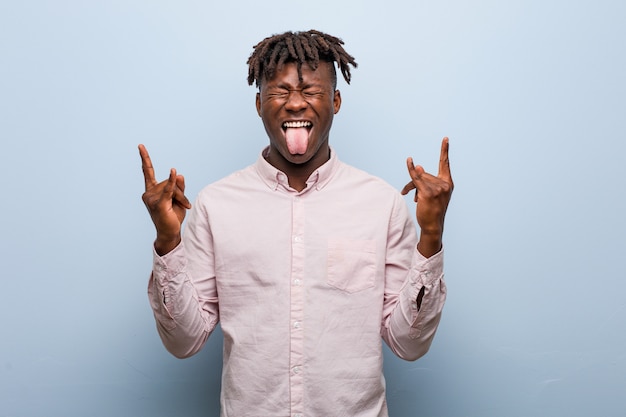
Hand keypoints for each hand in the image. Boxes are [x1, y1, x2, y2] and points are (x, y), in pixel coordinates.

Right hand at [139, 144, 191, 254]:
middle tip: (186, 204)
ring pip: (173, 187)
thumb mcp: (178, 198)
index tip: (140, 146)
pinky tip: (174, 172)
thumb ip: (179, 186)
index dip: (145, 158)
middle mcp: (148, 193)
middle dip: (180, 192)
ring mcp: (151, 199)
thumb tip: (178, 174)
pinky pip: (168, 190)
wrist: (170, 233)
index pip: (147, 172)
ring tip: (184, 207)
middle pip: (169, 182)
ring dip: (182, 197)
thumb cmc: (173, 216)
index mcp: (151, 190)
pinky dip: (172, 182)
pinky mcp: (158, 204)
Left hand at [401, 137, 453, 256]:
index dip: (444, 151)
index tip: (445, 138)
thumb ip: (425, 180)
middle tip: (410, 193)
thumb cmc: (431, 209)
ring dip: (411, 187)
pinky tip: (409, 160)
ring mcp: (438, 188)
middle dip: (415, 182)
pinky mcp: (428, 193)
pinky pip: (416, 178)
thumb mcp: (430, 193)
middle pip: (424, 174)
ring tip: (412, 198)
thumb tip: (418, 167)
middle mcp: (445, 184)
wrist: (433, 225)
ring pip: (418, 179)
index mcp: (448, 183)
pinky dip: (411, 169)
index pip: (445, 164)